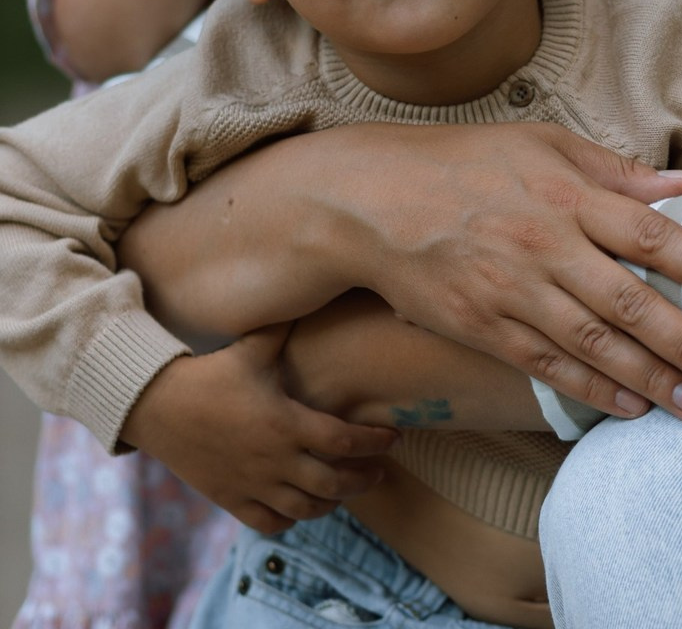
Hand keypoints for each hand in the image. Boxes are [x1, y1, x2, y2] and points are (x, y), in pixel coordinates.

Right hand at [120, 324, 398, 532]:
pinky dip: (291, 520)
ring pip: (305, 509)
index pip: (345, 441)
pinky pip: (270, 524)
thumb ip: (288, 327)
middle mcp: (274, 460)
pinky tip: (301, 506)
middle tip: (378, 472)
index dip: (374, 443)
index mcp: (286, 422)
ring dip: (332, 503)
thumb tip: (319, 289)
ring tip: (345, 489)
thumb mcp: (254, 348)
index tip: (394, 437)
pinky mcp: (230, 500)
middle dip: (363, 479)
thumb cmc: (211, 373)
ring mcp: (252, 484)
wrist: (157, 406)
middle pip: (333, 484)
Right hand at [125, 122, 681, 424]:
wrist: (375, 200)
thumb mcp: (544, 145)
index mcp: (565, 195)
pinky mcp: (485, 328)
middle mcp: (544, 247)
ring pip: (593, 345)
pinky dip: (592, 390)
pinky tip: (632, 408)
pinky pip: (548, 366)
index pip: (647, 233)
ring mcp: (512, 293)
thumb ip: (617, 171)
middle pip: (628, 303)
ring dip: (651, 380)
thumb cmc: (470, 162)